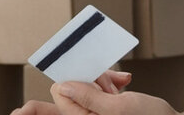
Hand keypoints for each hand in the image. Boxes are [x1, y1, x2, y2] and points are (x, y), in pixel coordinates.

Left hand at [10, 71, 134, 114]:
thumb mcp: (118, 107)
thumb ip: (88, 97)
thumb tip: (62, 86)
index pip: (60, 93)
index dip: (74, 78)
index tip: (91, 72)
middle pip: (73, 86)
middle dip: (92, 79)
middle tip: (111, 85)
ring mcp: (95, 112)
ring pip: (87, 84)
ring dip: (104, 80)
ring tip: (120, 86)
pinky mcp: (104, 107)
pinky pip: (98, 89)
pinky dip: (110, 83)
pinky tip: (122, 84)